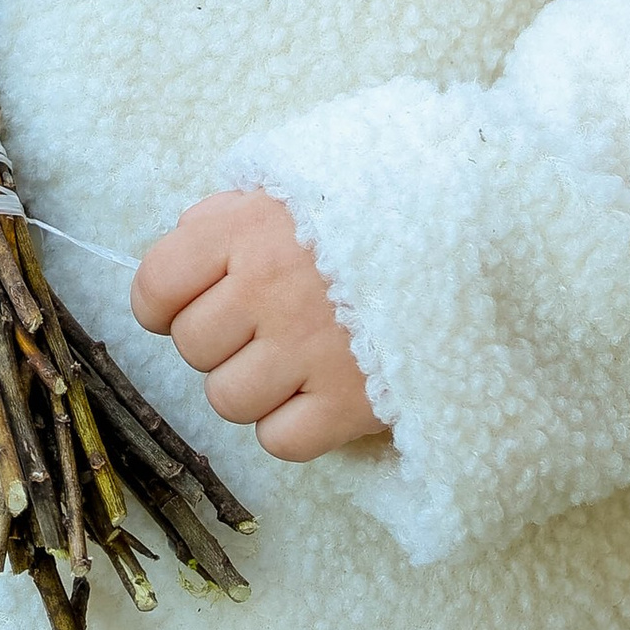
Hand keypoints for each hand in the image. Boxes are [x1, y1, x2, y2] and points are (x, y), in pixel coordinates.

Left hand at [132, 190, 385, 462]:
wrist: (474, 233)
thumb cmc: (370, 211)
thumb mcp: (293, 188)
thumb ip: (226, 219)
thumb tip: (178, 263)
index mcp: (246, 228)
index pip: (155, 285)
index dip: (162, 304)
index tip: (187, 305)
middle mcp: (268, 288)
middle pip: (191, 347)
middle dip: (218, 341)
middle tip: (262, 325)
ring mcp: (309, 349)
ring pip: (227, 400)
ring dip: (253, 386)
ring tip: (294, 358)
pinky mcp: (350, 403)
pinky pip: (279, 441)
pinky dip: (293, 426)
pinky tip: (320, 391)